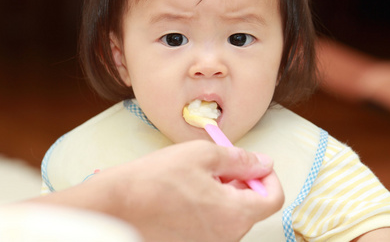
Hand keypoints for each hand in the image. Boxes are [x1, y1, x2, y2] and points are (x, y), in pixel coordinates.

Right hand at [35, 140, 283, 241]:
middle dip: (239, 182)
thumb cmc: (155, 179)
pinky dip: (205, 208)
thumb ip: (239, 159)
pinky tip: (182, 194)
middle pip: (249, 207)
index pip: (273, 199)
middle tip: (214, 165)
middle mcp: (225, 237)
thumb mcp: (202, 155)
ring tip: (193, 177)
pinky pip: (209, 225)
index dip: (267, 177)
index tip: (252, 164)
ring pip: (228, 215)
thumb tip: (264, 163)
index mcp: (234, 214)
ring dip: (220, 193)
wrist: (116, 206)